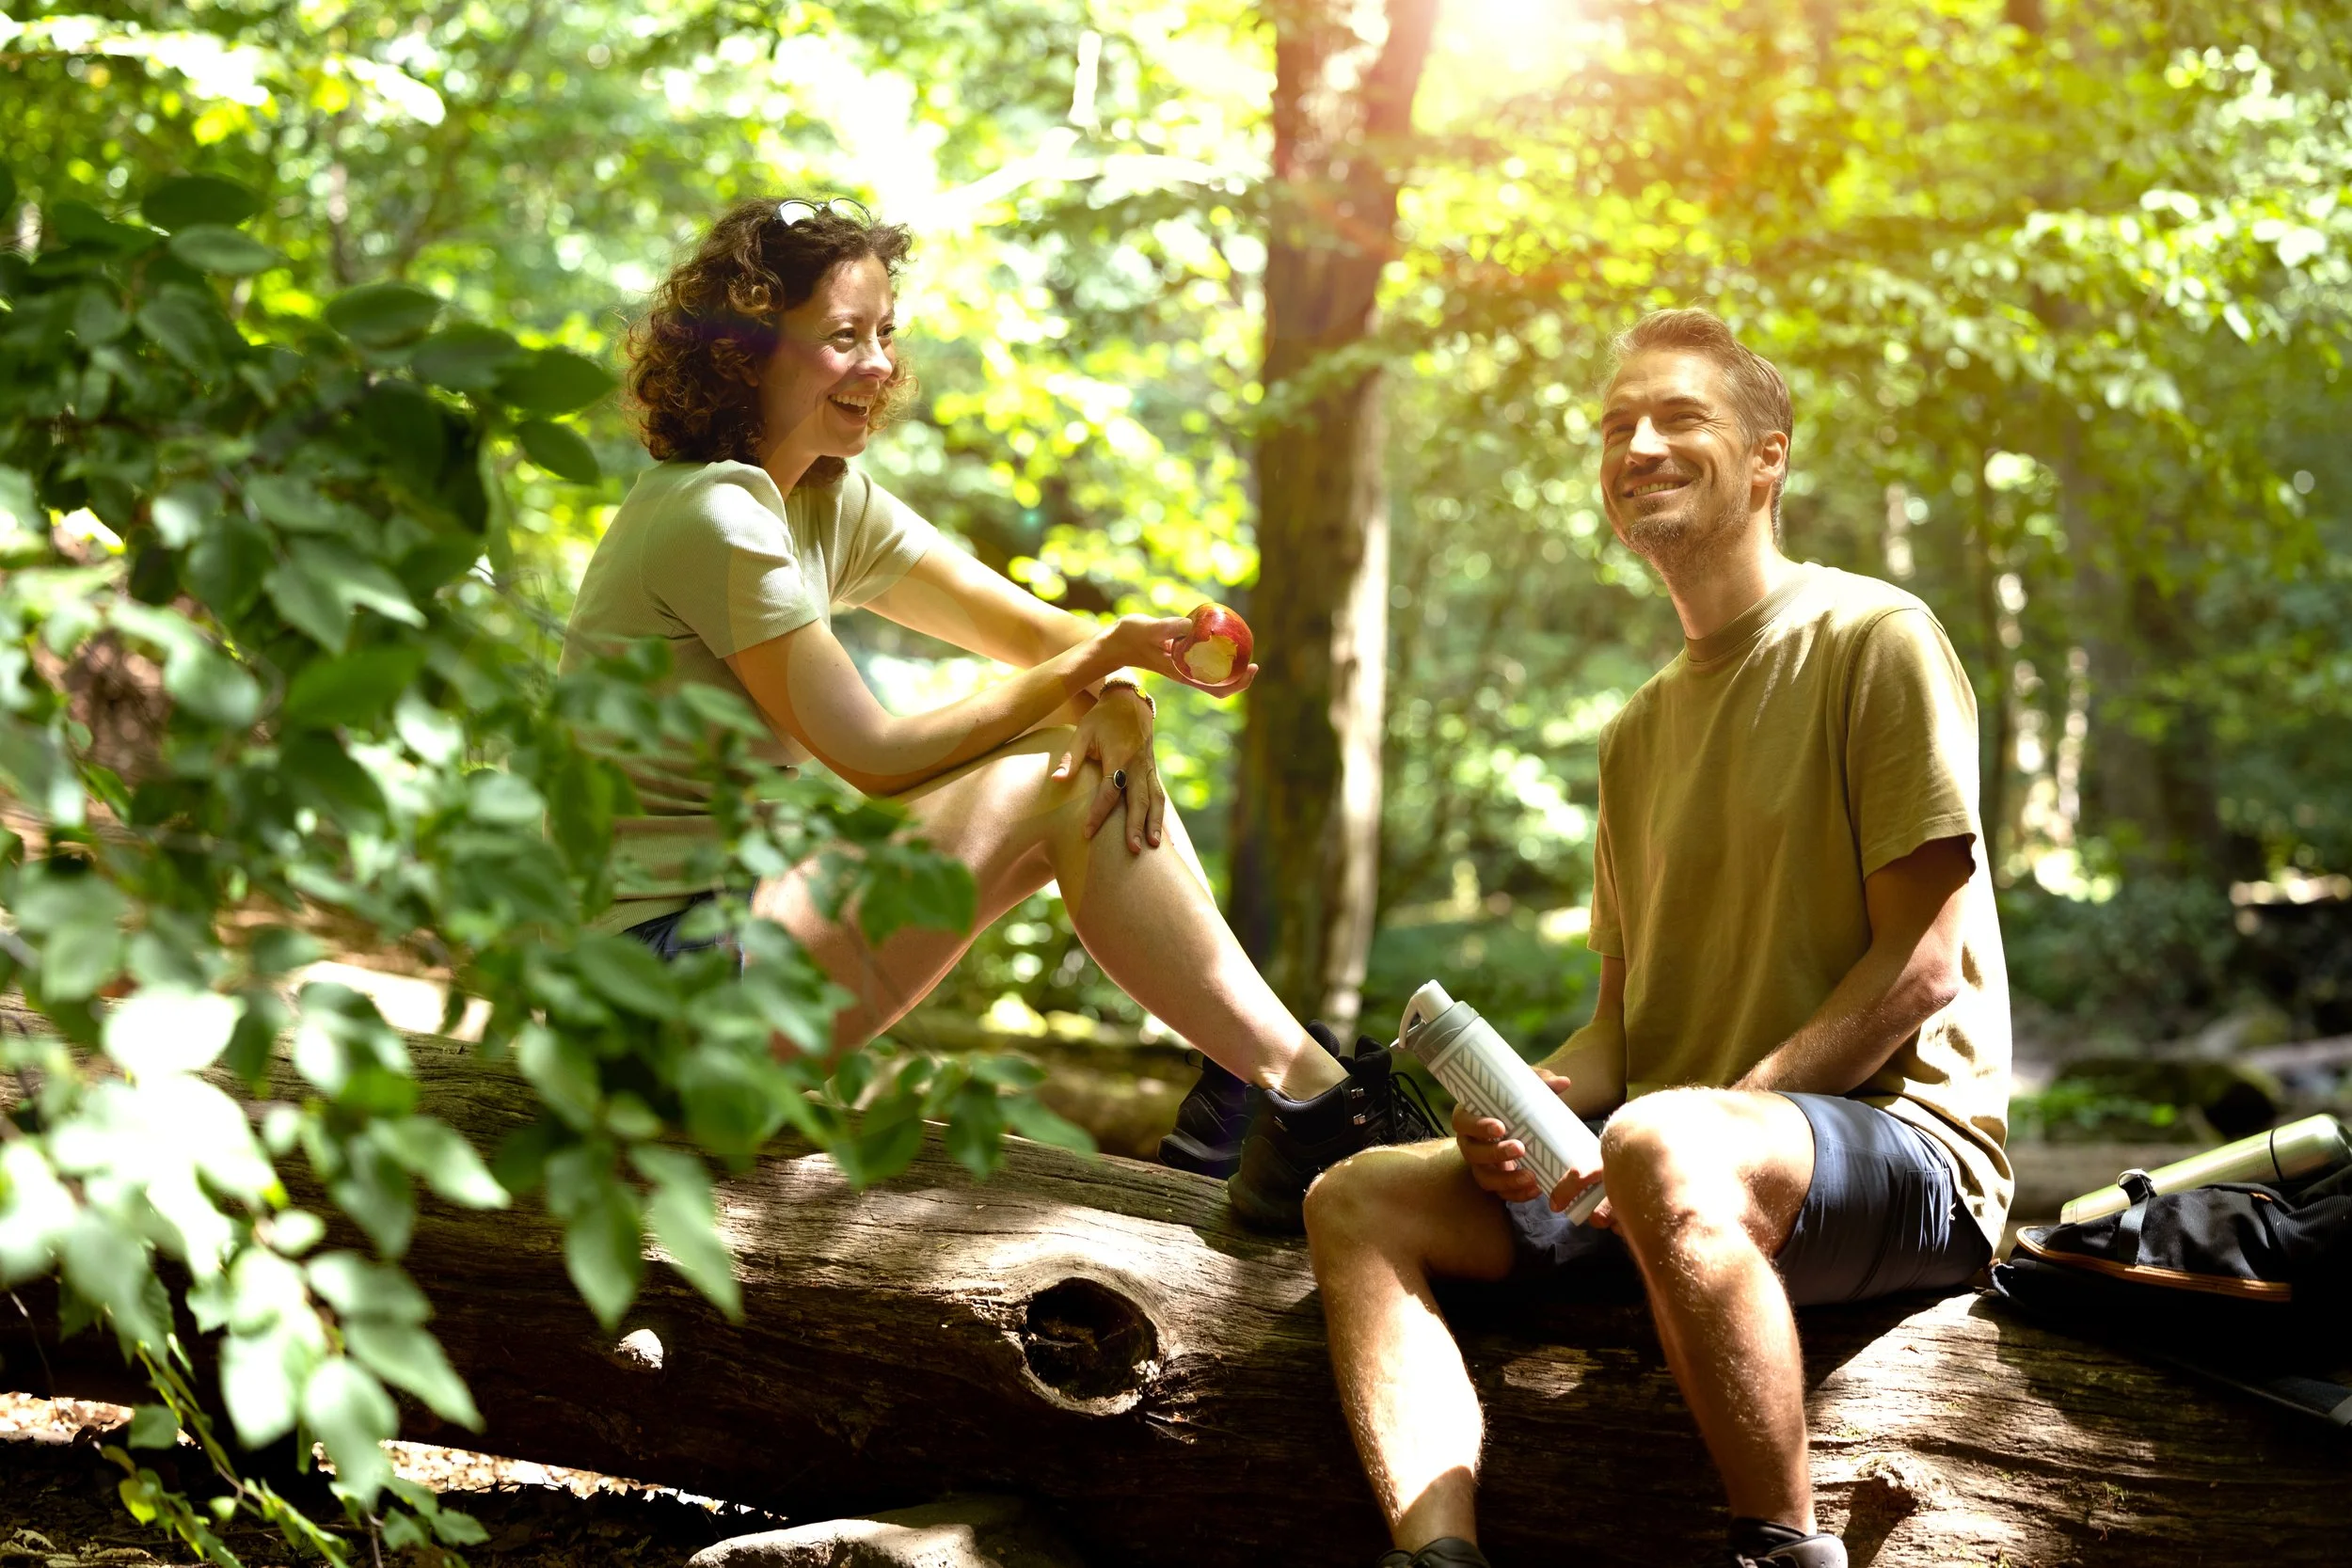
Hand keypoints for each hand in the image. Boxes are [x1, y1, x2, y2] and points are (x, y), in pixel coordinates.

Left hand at [1051, 682, 1164, 852]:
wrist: (1130, 702)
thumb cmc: (1102, 718)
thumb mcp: (1083, 732)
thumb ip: (1071, 757)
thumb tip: (1057, 781)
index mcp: (1119, 756)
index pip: (1109, 790)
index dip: (1098, 813)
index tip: (1087, 833)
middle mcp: (1137, 765)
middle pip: (1138, 800)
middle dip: (1136, 825)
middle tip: (1132, 849)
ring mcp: (1148, 769)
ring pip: (1155, 800)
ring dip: (1155, 824)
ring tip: (1154, 847)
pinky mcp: (1152, 772)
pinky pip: (1159, 797)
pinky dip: (1161, 816)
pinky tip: (1163, 835)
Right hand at [1102, 613, 1256, 698]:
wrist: (1113, 643)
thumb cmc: (1129, 637)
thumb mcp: (1148, 629)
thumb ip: (1167, 627)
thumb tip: (1192, 625)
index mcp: (1182, 674)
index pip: (1216, 688)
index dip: (1238, 683)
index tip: (1251, 668)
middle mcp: (1186, 674)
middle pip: (1220, 685)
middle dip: (1239, 676)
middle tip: (1253, 659)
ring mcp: (1183, 668)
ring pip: (1214, 676)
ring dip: (1230, 667)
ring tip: (1242, 649)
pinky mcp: (1180, 658)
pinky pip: (1204, 662)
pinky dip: (1217, 655)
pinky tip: (1221, 638)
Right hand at [1453, 1069, 1605, 1215]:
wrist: (1522, 1124)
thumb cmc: (1514, 1103)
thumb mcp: (1523, 1089)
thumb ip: (1540, 1083)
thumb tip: (1563, 1082)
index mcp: (1469, 1116)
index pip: (1462, 1122)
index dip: (1477, 1126)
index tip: (1500, 1127)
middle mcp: (1470, 1143)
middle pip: (1472, 1153)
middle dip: (1495, 1153)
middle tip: (1520, 1148)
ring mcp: (1480, 1165)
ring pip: (1485, 1178)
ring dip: (1507, 1180)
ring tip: (1531, 1177)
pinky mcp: (1495, 1181)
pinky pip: (1501, 1194)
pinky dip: (1518, 1195)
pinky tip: (1536, 1189)